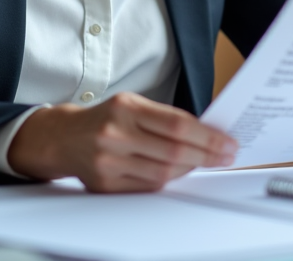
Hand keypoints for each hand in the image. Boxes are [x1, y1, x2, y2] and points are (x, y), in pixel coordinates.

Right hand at [6, 91, 237, 191]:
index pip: (177, 124)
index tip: (228, 142)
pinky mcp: (104, 184)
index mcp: (125, 107)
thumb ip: (165, 118)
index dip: (208, 136)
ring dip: (190, 169)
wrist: (65, 137)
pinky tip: (180, 172)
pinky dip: (169, 180)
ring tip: (206, 162)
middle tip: (226, 156)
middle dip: (207, 155)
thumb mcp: (133, 105)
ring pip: (163, 172)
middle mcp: (114, 134)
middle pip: (173, 151)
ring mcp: (108, 161)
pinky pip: (147, 186)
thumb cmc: (106, 118)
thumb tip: (209, 133)